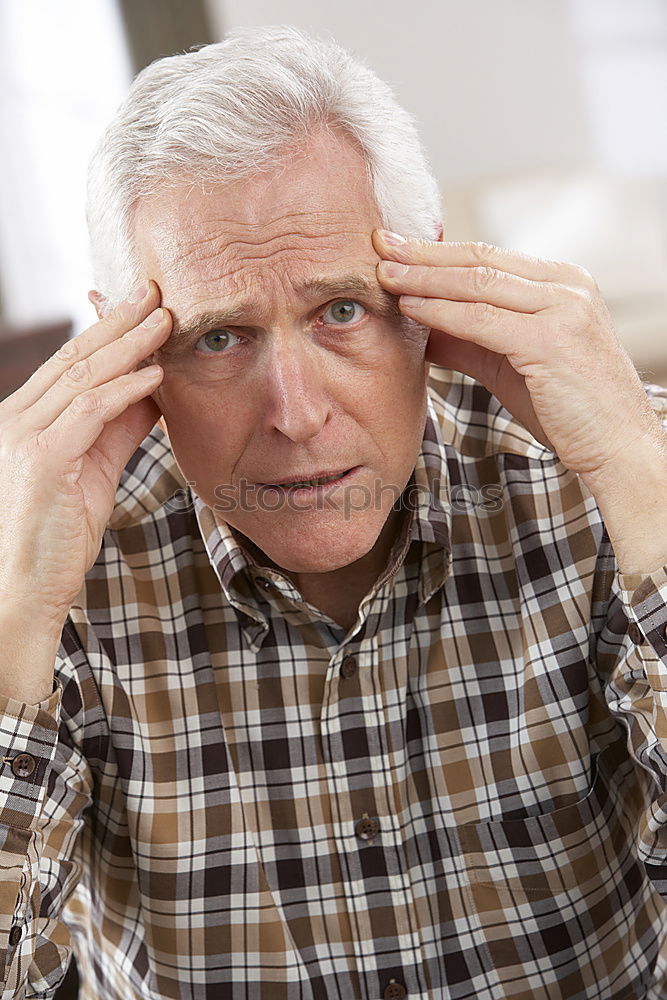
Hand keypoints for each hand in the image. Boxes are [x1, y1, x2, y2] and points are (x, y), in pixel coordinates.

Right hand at [0, 282, 171, 627]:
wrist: (21, 592)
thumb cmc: (55, 537)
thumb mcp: (93, 473)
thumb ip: (118, 431)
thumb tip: (151, 393)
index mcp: (24, 419)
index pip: (69, 365)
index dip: (106, 331)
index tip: (142, 307)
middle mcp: (16, 419)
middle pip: (74, 358)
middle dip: (118, 321)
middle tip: (156, 292)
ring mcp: (23, 437)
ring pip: (82, 377)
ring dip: (128, 345)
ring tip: (165, 319)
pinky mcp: (41, 461)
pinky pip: (89, 412)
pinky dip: (124, 390)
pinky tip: (155, 374)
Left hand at [373, 230, 661, 482]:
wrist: (617, 447)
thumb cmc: (568, 409)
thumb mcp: (511, 363)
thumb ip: (470, 339)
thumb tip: (419, 323)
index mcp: (563, 283)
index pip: (489, 257)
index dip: (438, 250)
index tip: (396, 246)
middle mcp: (568, 286)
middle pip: (480, 260)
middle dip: (424, 253)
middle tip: (379, 244)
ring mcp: (564, 310)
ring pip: (478, 284)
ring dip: (425, 277)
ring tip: (384, 274)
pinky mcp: (552, 341)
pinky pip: (483, 319)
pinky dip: (442, 311)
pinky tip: (411, 307)